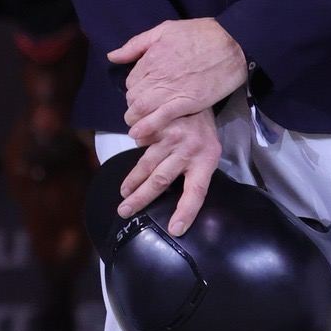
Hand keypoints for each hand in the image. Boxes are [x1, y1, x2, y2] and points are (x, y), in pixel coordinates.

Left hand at [112, 18, 247, 138]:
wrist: (235, 42)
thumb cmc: (203, 33)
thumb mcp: (166, 29)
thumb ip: (137, 43)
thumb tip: (112, 56)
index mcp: (150, 58)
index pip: (130, 81)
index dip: (135, 88)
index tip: (144, 91)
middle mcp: (157, 75)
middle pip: (133, 97)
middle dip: (134, 105)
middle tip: (143, 108)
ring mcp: (172, 90)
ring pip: (141, 110)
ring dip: (136, 119)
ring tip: (138, 124)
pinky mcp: (188, 102)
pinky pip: (161, 118)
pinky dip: (148, 127)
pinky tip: (140, 133)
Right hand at [117, 106, 221, 236]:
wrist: (197, 100)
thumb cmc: (202, 135)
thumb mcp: (207, 154)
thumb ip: (193, 174)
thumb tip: (174, 204)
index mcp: (206, 160)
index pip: (197, 191)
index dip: (186, 211)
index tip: (174, 229)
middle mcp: (189, 150)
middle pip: (161, 180)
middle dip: (141, 199)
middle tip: (125, 212)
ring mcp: (172, 138)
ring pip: (146, 165)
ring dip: (132, 183)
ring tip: (124, 194)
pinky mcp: (158, 127)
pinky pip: (141, 146)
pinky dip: (135, 159)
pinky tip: (131, 168)